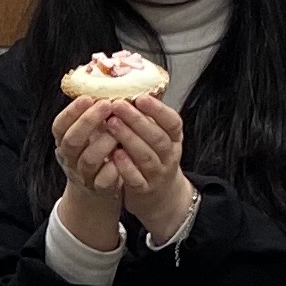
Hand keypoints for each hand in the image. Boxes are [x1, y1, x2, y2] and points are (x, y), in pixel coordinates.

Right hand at [52, 89, 131, 239]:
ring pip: (89, 159)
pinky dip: (115, 168)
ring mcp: (83, 174)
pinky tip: (124, 155)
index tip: (88, 97)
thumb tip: (112, 82)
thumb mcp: (89, 132)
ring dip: (105, 142)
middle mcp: (70, 158)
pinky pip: (104, 180)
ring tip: (119, 129)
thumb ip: (94, 113)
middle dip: (89, 121)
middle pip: (72, 140)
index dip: (72, 111)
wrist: (96, 188)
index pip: (59, 126)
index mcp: (64, 141)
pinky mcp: (99, 188)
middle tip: (107, 105)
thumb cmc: (96, 151)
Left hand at [89, 90, 194, 242]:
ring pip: (146, 156)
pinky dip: (126, 167)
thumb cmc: (155, 159)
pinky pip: (136, 179)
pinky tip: (114, 154)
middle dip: (137, 120)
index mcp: (174, 139)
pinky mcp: (144, 190)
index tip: (141, 97)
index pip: (172, 122)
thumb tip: (128, 89)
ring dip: (128, 139)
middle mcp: (169, 156)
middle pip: (157, 137)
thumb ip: (148, 118)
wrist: (160, 197)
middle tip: (118, 105)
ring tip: (111, 124)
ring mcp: (158, 174)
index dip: (158, 110)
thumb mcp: (158, 137)